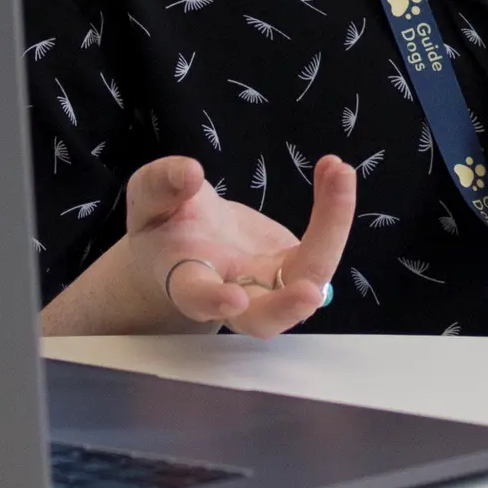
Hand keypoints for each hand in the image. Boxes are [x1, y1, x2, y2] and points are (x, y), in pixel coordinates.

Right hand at [48, 153, 354, 337]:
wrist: (184, 245)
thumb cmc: (163, 227)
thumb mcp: (149, 199)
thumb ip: (162, 185)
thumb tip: (189, 172)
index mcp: (187, 280)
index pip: (197, 298)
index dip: (214, 302)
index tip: (233, 300)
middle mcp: (235, 293)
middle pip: (262, 319)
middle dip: (285, 309)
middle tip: (309, 293)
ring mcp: (271, 283)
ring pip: (308, 276)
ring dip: (331, 230)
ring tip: (339, 175)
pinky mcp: (294, 264)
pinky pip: (322, 243)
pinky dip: (334, 209)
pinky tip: (335, 169)